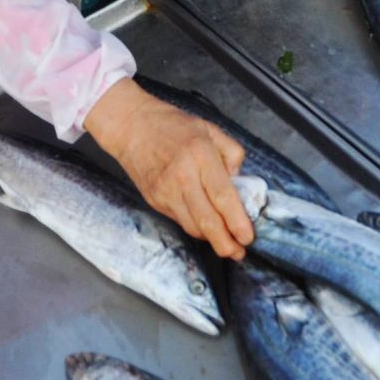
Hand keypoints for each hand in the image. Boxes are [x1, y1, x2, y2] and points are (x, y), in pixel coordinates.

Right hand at [85, 79, 253, 258]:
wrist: (131, 127)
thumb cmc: (174, 126)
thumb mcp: (211, 129)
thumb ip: (232, 154)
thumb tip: (238, 184)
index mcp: (200, 155)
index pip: (222, 196)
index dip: (236, 221)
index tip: (248, 237)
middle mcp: (182, 177)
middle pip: (207, 220)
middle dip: (225, 243)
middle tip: (239, 253)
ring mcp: (165, 191)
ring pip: (192, 226)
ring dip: (211, 240)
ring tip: (228, 246)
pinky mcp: (154, 200)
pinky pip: (180, 220)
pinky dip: (196, 228)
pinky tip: (207, 228)